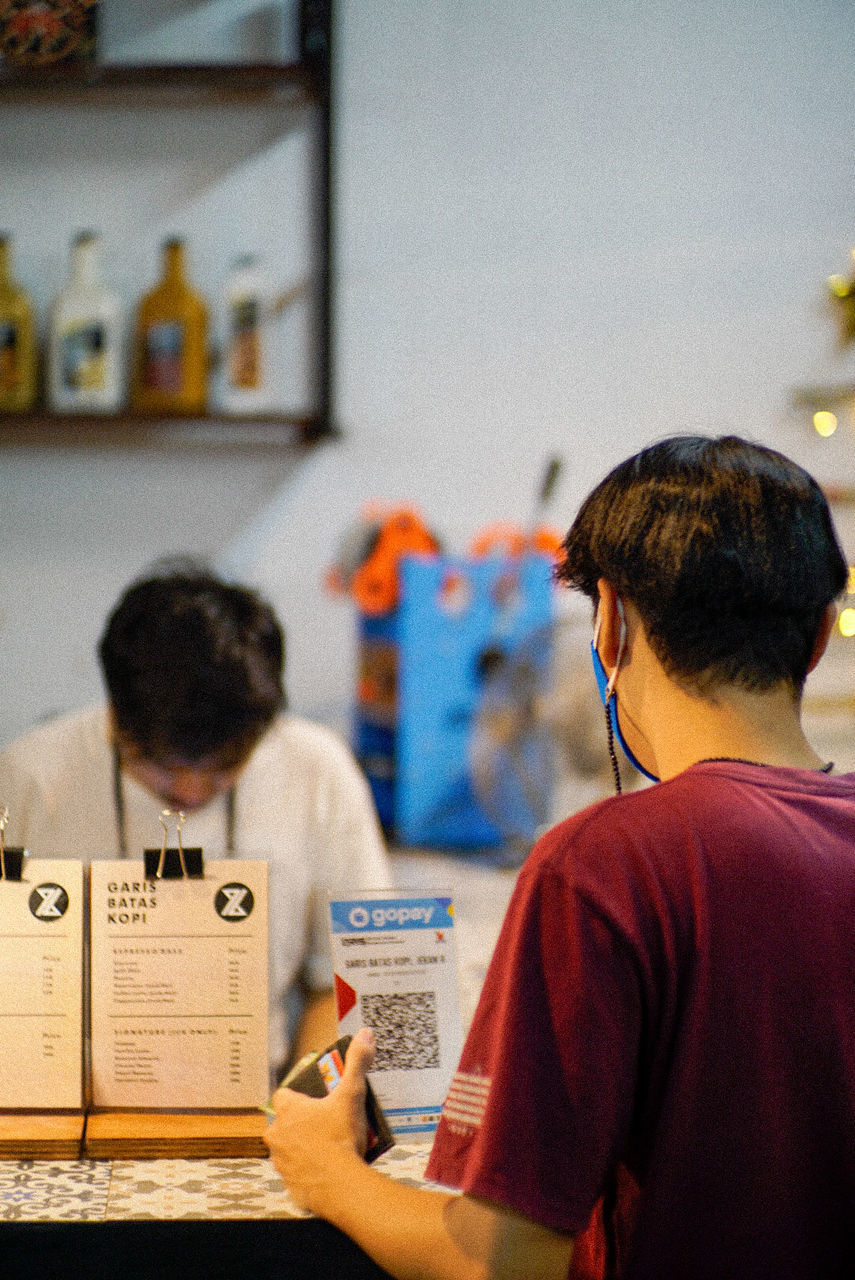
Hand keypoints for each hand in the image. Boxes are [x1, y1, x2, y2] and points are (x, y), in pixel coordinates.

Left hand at [263, 1026, 375, 1214]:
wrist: (339, 1185)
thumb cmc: (340, 1139)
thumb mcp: (352, 1094)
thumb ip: (357, 1063)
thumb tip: (365, 1035)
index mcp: (288, 1111)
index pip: (283, 1095)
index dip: (298, 1095)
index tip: (315, 1099)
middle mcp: (278, 1135)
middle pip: (285, 1123)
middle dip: (302, 1123)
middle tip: (327, 1124)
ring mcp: (281, 1161)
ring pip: (289, 1149)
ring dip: (303, 1147)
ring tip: (331, 1149)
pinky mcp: (289, 1184)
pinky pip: (296, 1174)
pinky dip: (308, 1172)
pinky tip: (328, 1171)